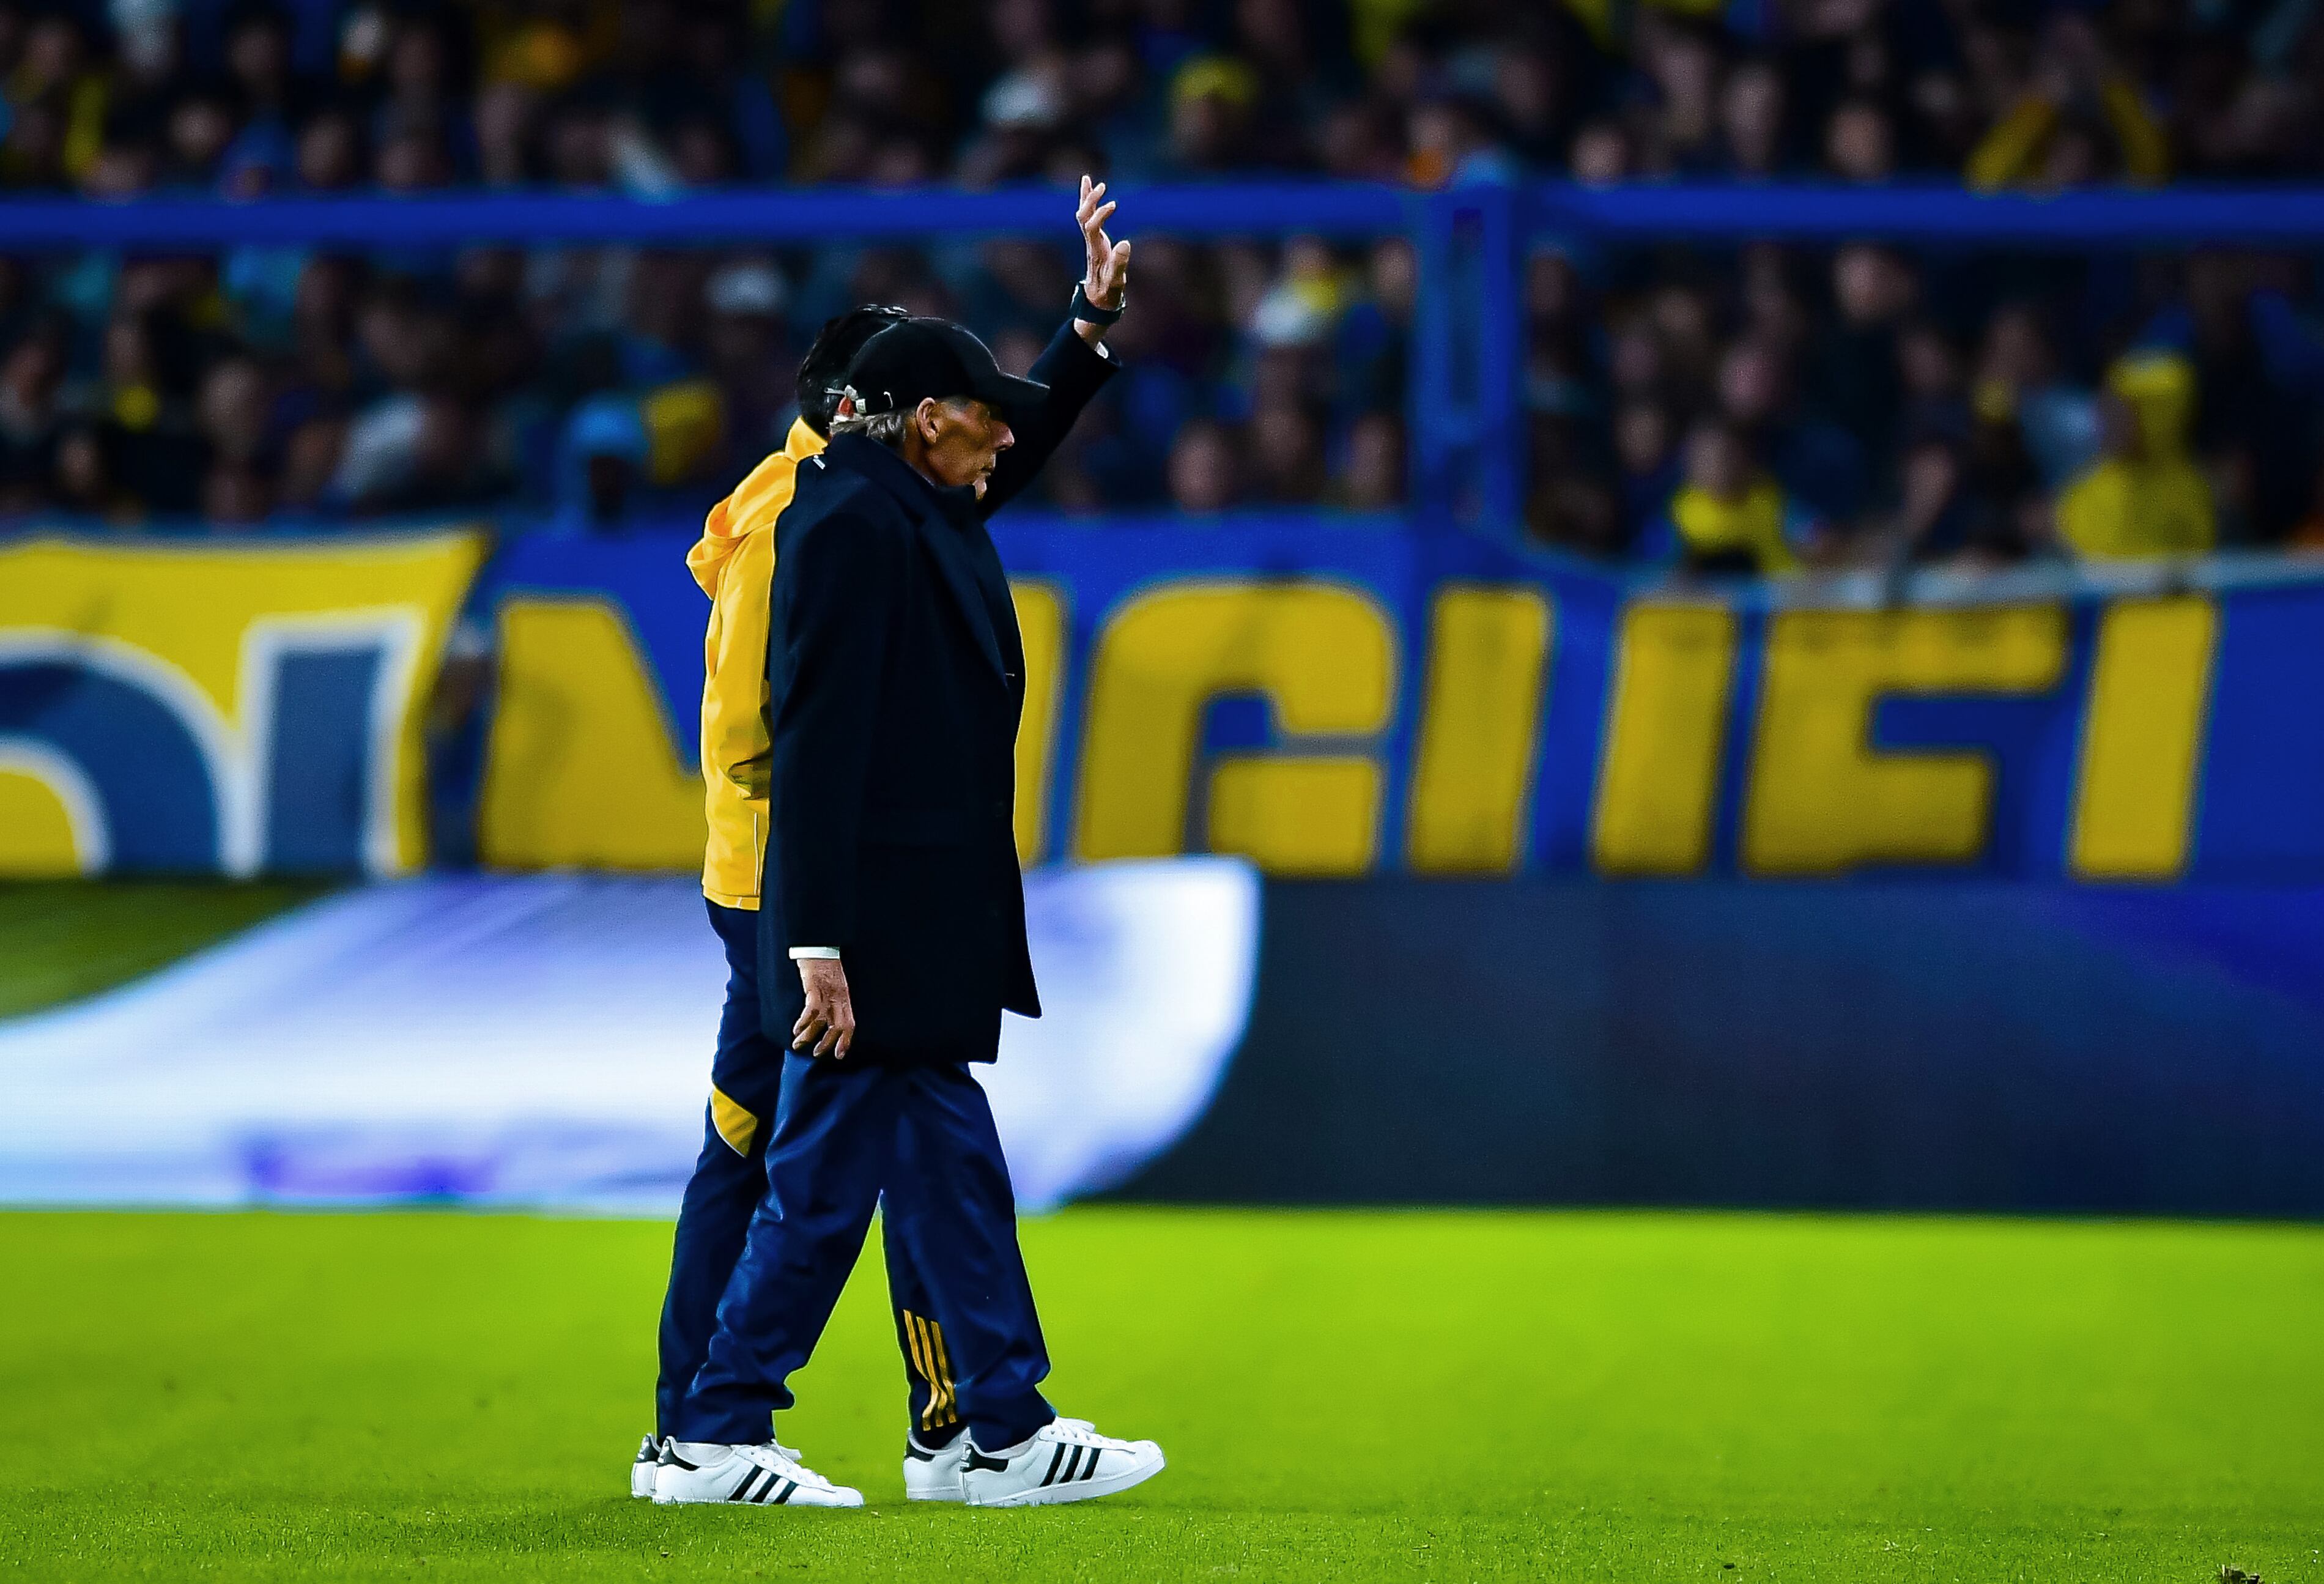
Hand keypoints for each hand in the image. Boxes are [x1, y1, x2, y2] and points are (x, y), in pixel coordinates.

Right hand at [793, 956, 855, 1058]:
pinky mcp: (815, 988)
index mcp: (845, 998)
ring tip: (798, 1045)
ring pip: (821, 1022)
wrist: (819, 946)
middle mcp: (839, 998)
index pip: (850, 1024)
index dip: (846, 1041)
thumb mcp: (836, 986)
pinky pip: (811, 1010)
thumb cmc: (826, 966)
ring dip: (809, 1036)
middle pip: (838, 1027)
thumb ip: (835, 1002)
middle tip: (816, 1054)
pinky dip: (803, 1023)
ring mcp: (827, 993)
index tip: (839, 1055)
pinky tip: (796, 1029)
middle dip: (827, 1044)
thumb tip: (828, 1021)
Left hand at [1076, 174, 1130, 322]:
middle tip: (1102, 187)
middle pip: (1082, 217)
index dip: (1099, 214)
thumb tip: (1125, 243)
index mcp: (1096, 251)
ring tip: (1089, 180)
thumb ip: (1120, 264)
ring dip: (1085, 197)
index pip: (1091, 227)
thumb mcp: (1117, 281)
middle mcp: (1090, 242)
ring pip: (1082, 215)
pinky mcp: (1094, 239)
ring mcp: (1091, 240)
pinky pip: (1088, 217)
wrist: (1097, 299)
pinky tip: (1089, 188)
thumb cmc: (1108, 292)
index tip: (1113, 204)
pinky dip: (1088, 202)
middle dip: (1089, 201)